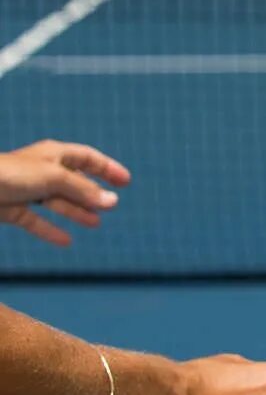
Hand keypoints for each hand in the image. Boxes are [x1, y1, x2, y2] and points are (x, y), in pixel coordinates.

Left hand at [0, 140, 129, 245]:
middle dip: (93, 193)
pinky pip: (37, 221)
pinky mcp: (12, 209)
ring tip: (95, 223)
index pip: (87, 158)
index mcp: (53, 154)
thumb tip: (112, 201)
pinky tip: (66, 241)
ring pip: (57, 202)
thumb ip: (84, 190)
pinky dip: (51, 230)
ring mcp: (26, 190)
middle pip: (73, 181)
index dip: (107, 168)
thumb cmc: (11, 174)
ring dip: (76, 212)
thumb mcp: (55, 178)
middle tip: (112, 206)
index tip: (126, 181)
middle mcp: (41, 170)